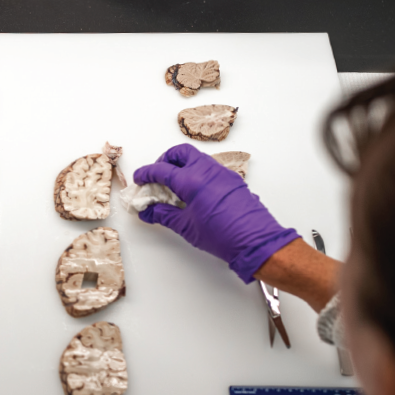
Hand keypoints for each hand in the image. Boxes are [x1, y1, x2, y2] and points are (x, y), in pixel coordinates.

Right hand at [134, 144, 299, 283]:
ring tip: (172, 186)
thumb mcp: (186, 227)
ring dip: (181, 166)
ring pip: (196, 158)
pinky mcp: (231, 180)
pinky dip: (195, 173)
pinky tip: (191, 192)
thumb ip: (164, 215)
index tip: (139, 179)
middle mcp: (208, 170)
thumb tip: (148, 211)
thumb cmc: (222, 236)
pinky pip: (209, 168)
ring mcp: (222, 173)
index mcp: (193, 180)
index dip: (147, 173)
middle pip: (180, 152)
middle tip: (156, 177)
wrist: (255, 242)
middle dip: (165, 160)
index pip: (162, 170)